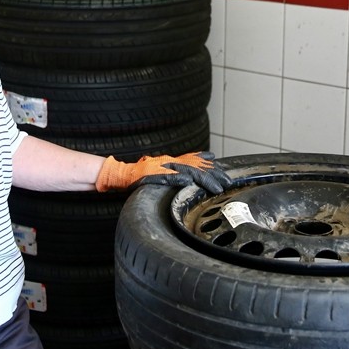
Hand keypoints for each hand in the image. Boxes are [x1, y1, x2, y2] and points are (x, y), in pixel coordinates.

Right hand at [95, 151, 231, 193]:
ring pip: (187, 171)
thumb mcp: (162, 171)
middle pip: (196, 166)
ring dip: (203, 179)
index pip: (196, 162)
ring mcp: (161, 168)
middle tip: (228, 182)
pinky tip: (188, 181)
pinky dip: (178, 178)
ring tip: (216, 186)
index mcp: (173, 161)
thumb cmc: (141, 176)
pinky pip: (167, 176)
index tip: (226, 172)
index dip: (212, 167)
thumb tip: (192, 176)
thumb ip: (176, 172)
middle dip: (214, 174)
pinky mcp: (152, 175)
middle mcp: (169, 162)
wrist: (121, 174)